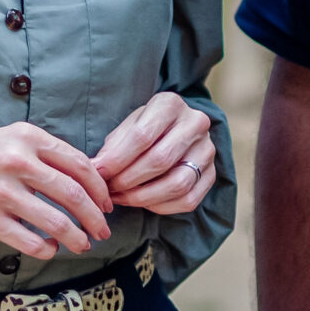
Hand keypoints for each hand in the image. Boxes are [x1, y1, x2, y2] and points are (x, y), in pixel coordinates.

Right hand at [0, 124, 112, 259]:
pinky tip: (51, 248)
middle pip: (75, 194)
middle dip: (96, 217)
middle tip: (103, 229)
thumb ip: (40, 153)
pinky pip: (29, 241)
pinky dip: (47, 248)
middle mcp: (18, 162)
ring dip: (77, 237)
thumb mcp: (6, 137)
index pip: (79, 164)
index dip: (99, 187)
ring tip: (83, 244)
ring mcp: (3, 193)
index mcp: (27, 138)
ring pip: (57, 221)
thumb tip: (79, 177)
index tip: (106, 202)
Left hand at [94, 92, 217, 214]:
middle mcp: (195, 123)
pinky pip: (188, 200)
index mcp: (171, 104)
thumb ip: (115, 145)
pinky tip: (142, 203)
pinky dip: (161, 206)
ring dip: (143, 197)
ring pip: (177, 183)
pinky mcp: (212, 174)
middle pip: (160, 160)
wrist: (177, 129)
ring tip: (121, 198)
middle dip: (128, 180)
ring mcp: (207, 150)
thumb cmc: (147, 128)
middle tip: (107, 190)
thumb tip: (97, 168)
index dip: (117, 158)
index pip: (143, 135)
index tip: (98, 173)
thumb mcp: (129, 125)